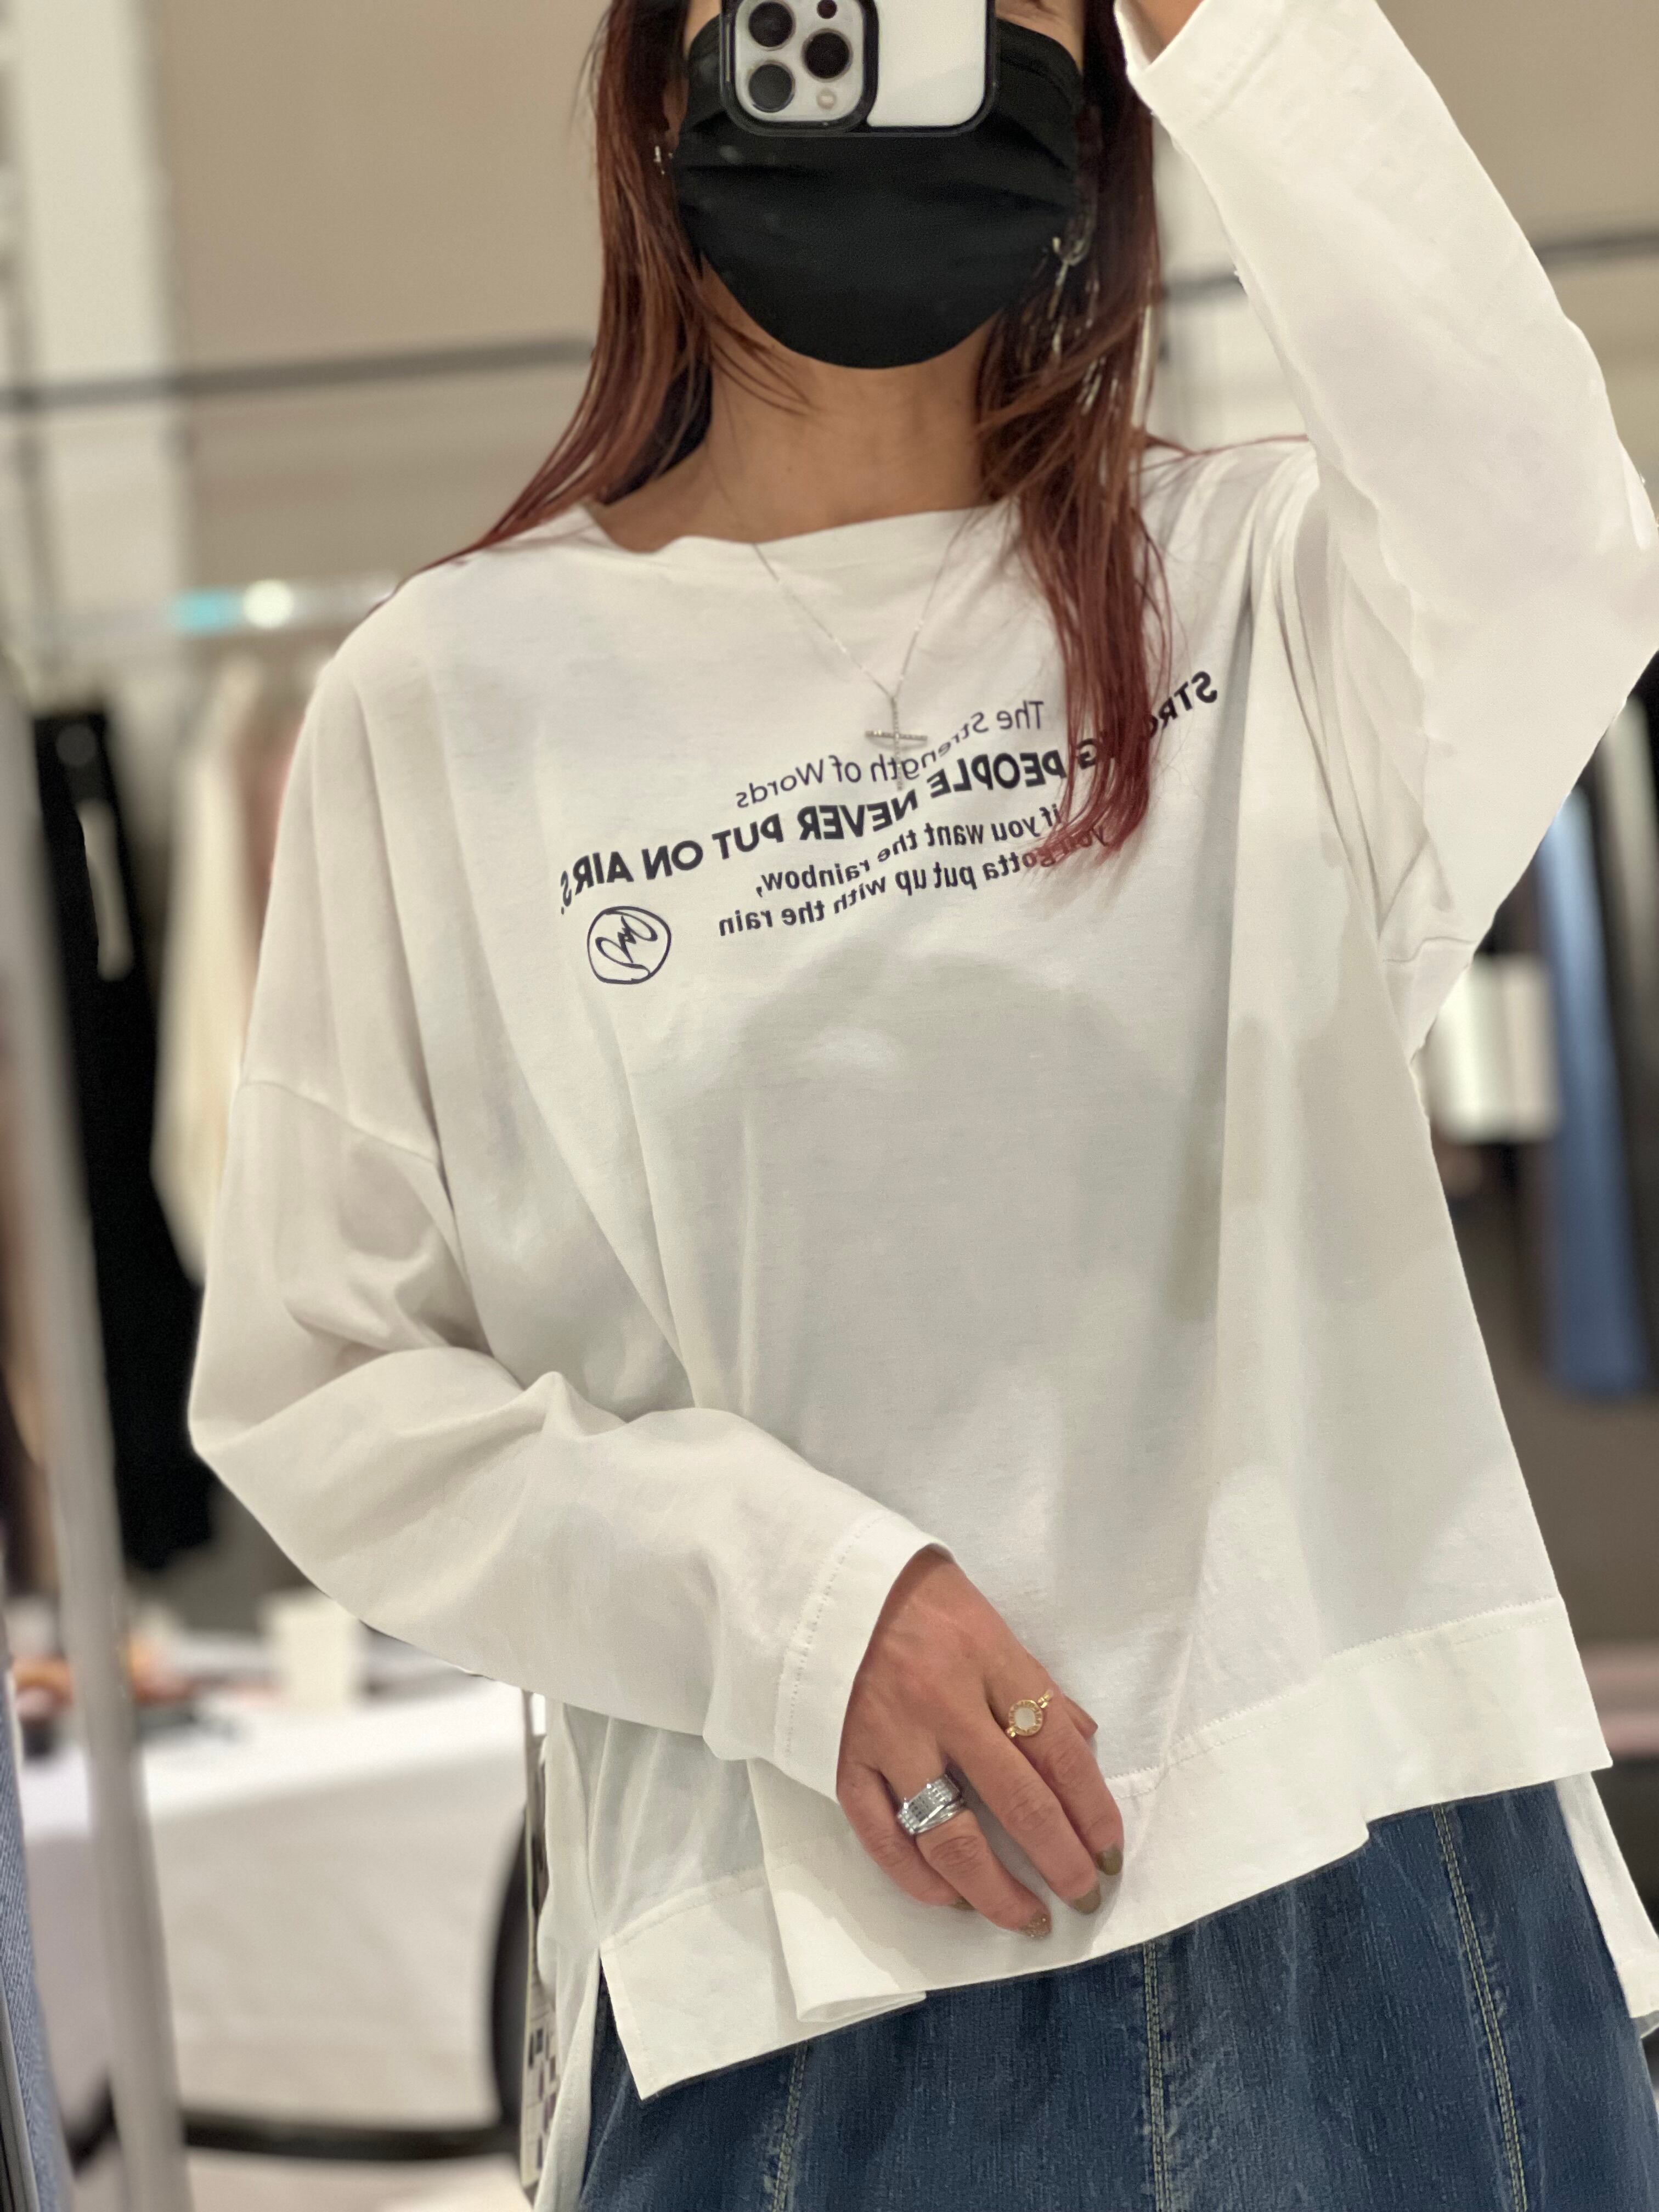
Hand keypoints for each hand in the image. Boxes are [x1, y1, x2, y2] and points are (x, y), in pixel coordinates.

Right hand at [836, 1548, 1123, 1932]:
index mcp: (988, 1659)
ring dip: (995, 1891)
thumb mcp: (990, 1623)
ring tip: (1026, 1918)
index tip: (1110, 1852)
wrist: (822, 1579)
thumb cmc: (918, 1597)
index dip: (1093, 1811)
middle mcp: (942, 1702)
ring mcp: (888, 1736)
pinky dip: (918, 1879)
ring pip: (949, 1836)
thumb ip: (1034, 1687)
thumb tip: (1084, 1745)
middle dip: (1061, 1861)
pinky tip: (951, 1899)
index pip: (1059, 1750)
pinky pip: (882, 1837)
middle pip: (1017, 1801)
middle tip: (1084, 1896)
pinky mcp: (842, 1759)